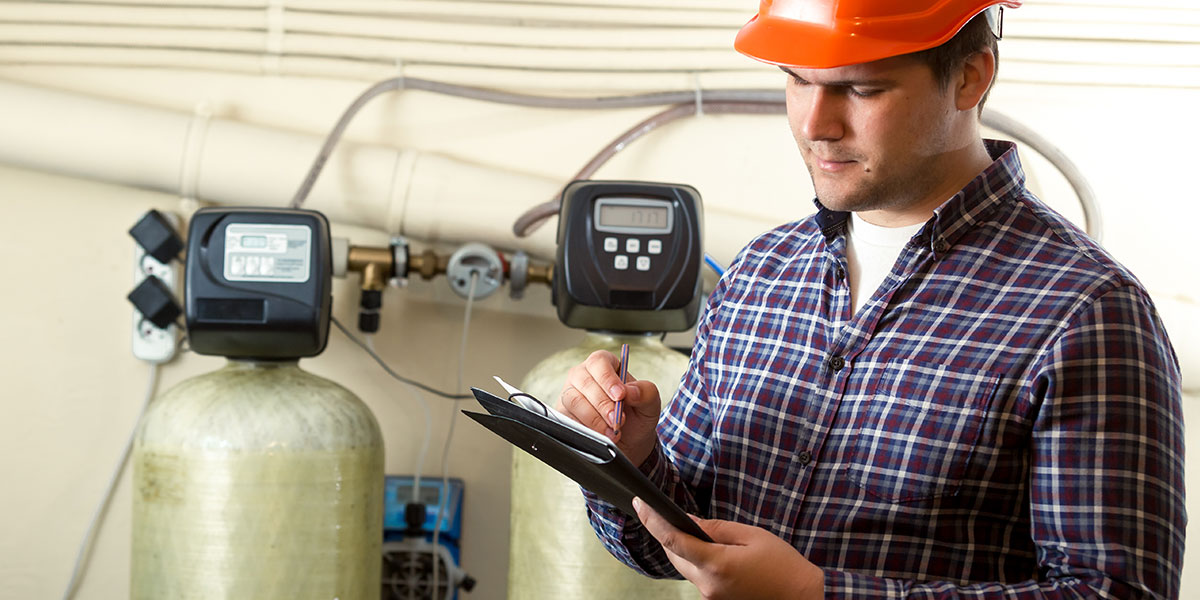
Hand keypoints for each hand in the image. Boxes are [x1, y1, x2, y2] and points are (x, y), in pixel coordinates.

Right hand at [557, 350, 661, 465]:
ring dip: (594, 418)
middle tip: (618, 420)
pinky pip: (567, 418)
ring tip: (612, 432)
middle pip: (584, 381)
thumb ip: (646, 392)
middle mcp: (584, 376)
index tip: (620, 395)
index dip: (608, 378)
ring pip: (574, 400)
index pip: (599, 362)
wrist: (628, 442)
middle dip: (602, 403)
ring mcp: (571, 394)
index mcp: (605, 365)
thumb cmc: (636, 415)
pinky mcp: (564, 414)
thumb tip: (630, 391)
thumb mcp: (650, 403)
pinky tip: (600, 436)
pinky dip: (585, 429)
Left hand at [632, 497, 823, 599]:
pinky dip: (697, 561)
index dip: (652, 520)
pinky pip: (697, 577)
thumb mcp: (752, 536)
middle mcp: (708, 585)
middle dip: (666, 533)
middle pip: (674, 555)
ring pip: (684, 567)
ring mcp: (710, 597)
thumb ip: (716, 529)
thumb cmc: (783, 566)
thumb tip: (689, 520)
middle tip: (661, 512)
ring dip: (683, 549)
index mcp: (717, 565)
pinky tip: (708, 551)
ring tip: (690, 530)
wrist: (801, 598)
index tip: (640, 504)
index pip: (673, 540)